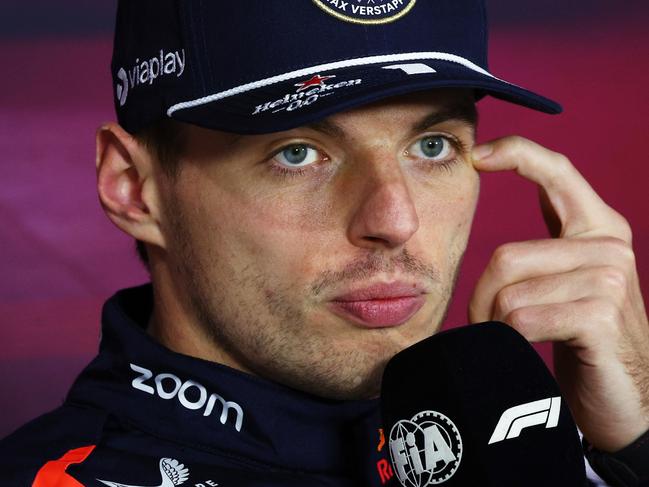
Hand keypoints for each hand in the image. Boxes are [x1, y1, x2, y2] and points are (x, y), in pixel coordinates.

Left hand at [468, 136, 648, 451]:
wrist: (622, 396)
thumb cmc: (581, 336)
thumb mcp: (564, 279)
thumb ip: (543, 243)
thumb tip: (498, 194)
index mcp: (598, 227)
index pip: (557, 171)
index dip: (517, 153)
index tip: (477, 155)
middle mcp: (609, 244)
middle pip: (506, 256)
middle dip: (482, 297)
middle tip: (485, 322)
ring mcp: (609, 278)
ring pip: (509, 291)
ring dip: (495, 322)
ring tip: (510, 338)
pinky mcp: (601, 315)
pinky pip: (522, 318)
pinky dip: (508, 338)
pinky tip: (523, 348)